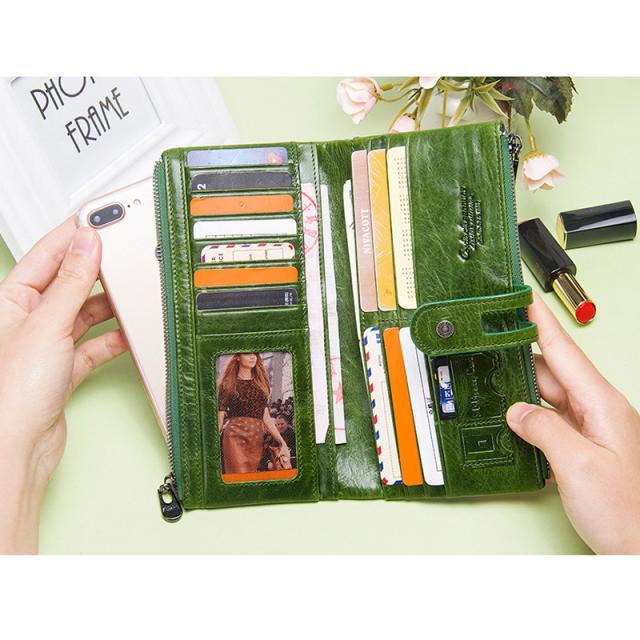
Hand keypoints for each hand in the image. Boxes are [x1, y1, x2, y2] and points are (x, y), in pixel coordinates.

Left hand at [0, 218, 126, 553]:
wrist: (17, 448)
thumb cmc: (12, 393)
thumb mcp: (48, 324)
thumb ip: (72, 282)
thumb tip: (87, 242)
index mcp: (12, 301)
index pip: (46, 255)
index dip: (73, 236)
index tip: (100, 219)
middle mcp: (28, 320)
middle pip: (68, 283)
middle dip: (96, 271)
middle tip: (124, 254)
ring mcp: (47, 344)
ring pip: (84, 314)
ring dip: (108, 308)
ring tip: (131, 295)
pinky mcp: (65, 368)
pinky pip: (94, 345)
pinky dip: (112, 340)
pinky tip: (127, 334)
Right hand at [506, 294, 639, 553]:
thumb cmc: (626, 513)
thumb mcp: (577, 466)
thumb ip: (542, 429)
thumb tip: (517, 411)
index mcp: (601, 404)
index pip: (564, 351)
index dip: (540, 321)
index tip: (523, 297)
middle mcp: (596, 411)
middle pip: (550, 371)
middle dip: (519, 355)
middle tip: (490, 340)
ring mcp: (589, 428)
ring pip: (546, 396)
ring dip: (520, 389)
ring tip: (492, 380)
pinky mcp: (581, 446)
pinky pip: (548, 420)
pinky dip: (527, 416)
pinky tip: (511, 418)